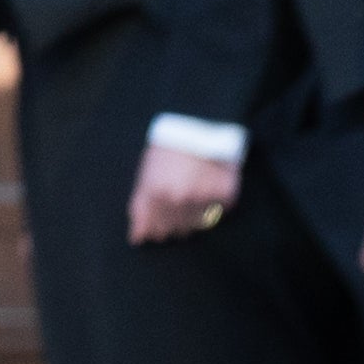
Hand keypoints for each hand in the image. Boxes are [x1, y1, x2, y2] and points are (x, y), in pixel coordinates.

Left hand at [127, 142, 241, 246]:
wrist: (198, 125)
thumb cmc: (168, 148)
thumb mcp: (146, 172)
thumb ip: (140, 206)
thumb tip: (138, 238)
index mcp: (154, 192)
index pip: (153, 227)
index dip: (153, 231)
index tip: (153, 233)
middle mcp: (178, 198)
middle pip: (175, 228)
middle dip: (172, 224)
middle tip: (175, 207)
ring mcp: (202, 197)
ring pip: (197, 223)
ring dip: (192, 214)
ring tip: (191, 193)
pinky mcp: (225, 194)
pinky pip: (220, 210)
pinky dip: (215, 203)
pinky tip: (208, 186)